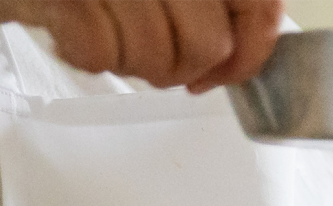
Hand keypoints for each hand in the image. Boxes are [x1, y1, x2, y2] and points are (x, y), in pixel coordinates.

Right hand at [0, 0, 281, 91]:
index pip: (256, 4)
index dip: (250, 51)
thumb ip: (212, 9)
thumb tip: (241, 59)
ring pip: (155, 57)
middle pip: (207, 46)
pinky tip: (76, 29)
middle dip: (181, 67)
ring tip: (109, 31)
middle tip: (152, 52)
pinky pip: (98, 52)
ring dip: (131, 62)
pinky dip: (87, 55)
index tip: (227, 72)